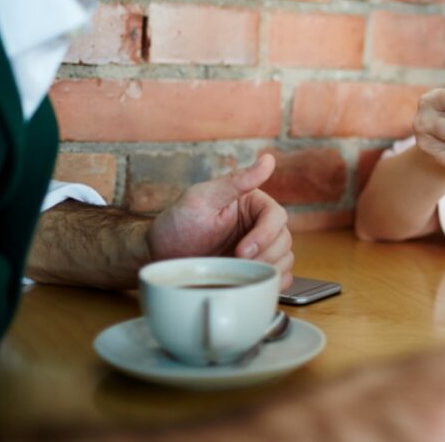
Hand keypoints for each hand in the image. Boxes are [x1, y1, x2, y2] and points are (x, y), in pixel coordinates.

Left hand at [146, 154, 294, 289]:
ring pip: (285, 258)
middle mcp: (260, 224)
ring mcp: (259, 249)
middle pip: (284, 239)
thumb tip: (268, 159)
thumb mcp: (202, 199)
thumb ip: (237, 180)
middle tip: (238, 265)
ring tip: (242, 276)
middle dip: (266, 255)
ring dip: (269, 270)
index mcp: (252, 203)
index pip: (276, 216)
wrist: (159, 258)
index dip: (265, 235)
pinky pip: (279, 277)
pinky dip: (274, 283)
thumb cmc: (176, 224)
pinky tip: (254, 285)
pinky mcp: (256, 270)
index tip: (242, 251)